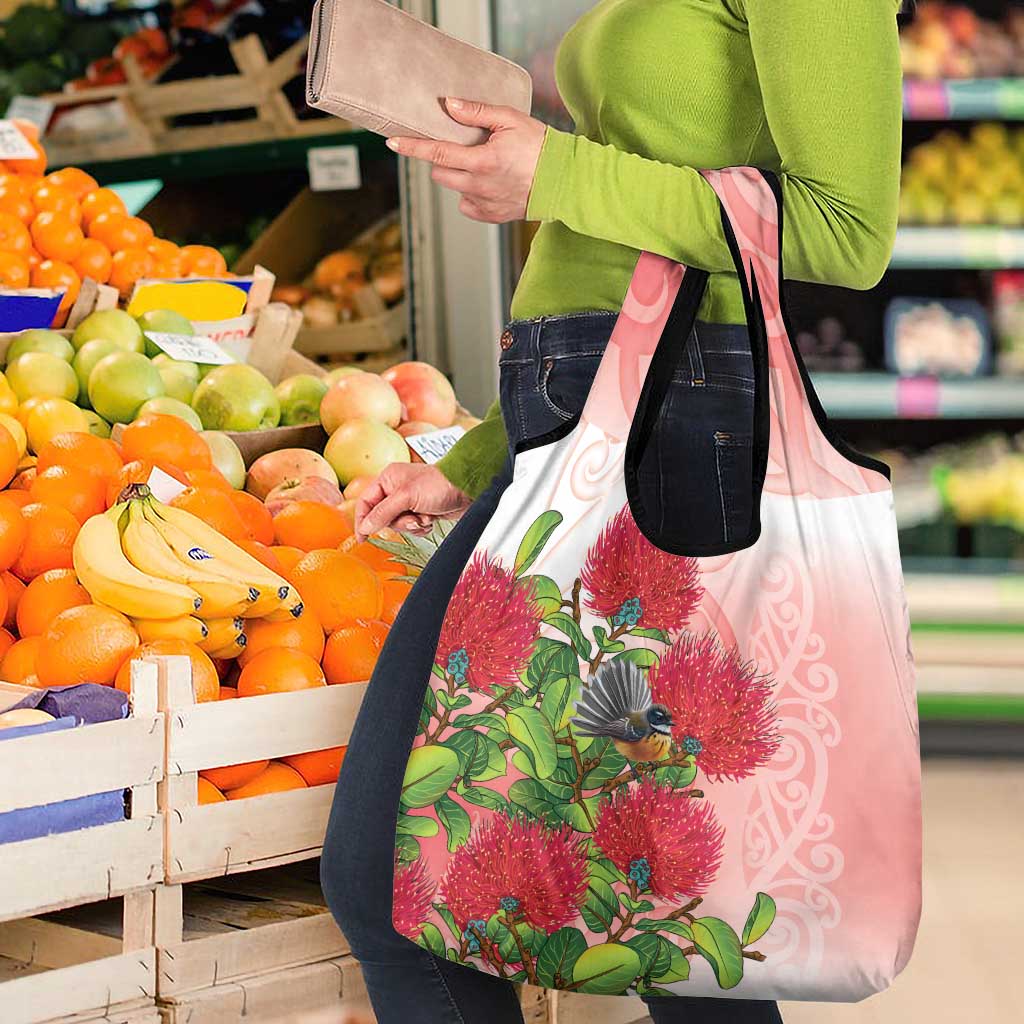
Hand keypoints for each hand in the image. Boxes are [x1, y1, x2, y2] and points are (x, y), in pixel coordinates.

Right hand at [354, 463, 471, 540]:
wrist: (467, 489)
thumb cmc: (438, 485)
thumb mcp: (406, 497)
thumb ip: (383, 512)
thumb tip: (365, 527)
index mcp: (388, 479)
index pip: (365, 502)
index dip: (362, 520)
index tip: (362, 538)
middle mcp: (396, 489)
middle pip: (382, 517)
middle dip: (399, 522)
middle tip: (412, 519)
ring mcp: (409, 501)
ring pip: (398, 524)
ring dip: (412, 525)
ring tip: (425, 517)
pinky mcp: (421, 511)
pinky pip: (412, 527)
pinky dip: (421, 527)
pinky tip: (431, 519)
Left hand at [385, 97, 546, 222]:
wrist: (564, 181)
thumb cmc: (540, 146)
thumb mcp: (510, 119)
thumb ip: (476, 112)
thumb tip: (448, 105)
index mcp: (482, 161)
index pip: (437, 153)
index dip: (412, 147)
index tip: (393, 143)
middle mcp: (479, 186)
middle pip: (440, 173)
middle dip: (442, 159)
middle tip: (460, 147)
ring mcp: (484, 204)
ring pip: (454, 188)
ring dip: (458, 175)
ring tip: (481, 164)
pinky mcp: (491, 216)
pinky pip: (467, 205)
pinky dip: (471, 193)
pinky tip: (488, 183)